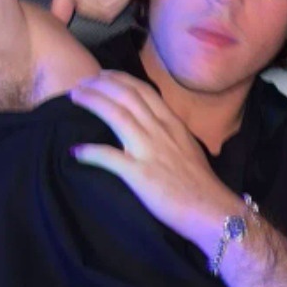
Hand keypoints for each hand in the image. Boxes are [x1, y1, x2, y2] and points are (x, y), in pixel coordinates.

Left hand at [69, 70, 237, 249]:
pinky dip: (90, 152)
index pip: (143, 91)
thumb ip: (169, 135)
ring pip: (117, 115)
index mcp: (173, 123)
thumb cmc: (202, 185)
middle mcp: (161, 130)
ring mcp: (150, 150)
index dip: (119, 79)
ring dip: (93, 102)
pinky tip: (76, 151)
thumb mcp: (187, 148)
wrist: (212, 210)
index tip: (102, 76)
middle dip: (100, 84)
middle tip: (81, 83)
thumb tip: (152, 129)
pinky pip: (109, 157)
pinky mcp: (140, 174)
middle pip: (127, 96)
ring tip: (74, 98)